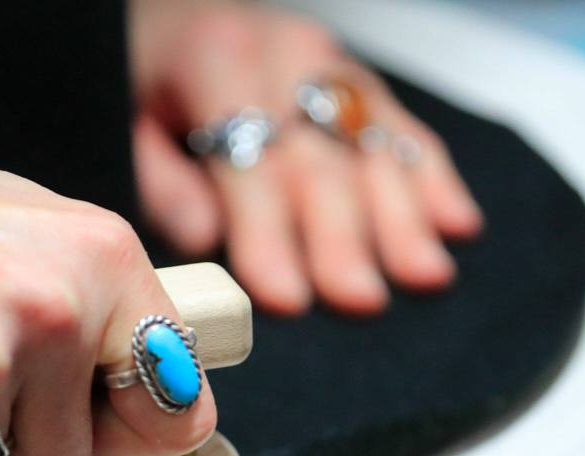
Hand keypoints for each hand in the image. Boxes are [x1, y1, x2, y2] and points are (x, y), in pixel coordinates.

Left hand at [130, 2, 482, 315]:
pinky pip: (402, 127)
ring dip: (403, 215)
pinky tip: (456, 223)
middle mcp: (284, 57)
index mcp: (217, 61)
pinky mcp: (357, 82)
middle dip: (342, 236)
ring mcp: (329, 66)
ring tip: (424, 275)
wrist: (181, 10)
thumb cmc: (150, 72)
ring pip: (372, 145)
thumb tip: (204, 236)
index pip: (247, 160)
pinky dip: (432, 177)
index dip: (267, 234)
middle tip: (359, 298)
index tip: (285, 296)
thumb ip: (160, 180)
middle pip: (318, 159)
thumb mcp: (128, 118)